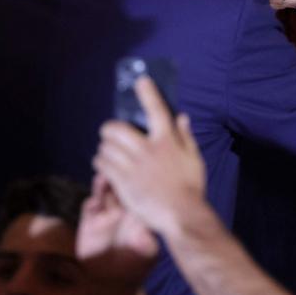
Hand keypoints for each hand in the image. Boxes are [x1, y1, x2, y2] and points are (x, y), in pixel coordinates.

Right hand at [76, 173, 158, 286]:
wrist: (110, 280)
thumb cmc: (133, 266)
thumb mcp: (144, 257)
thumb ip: (145, 246)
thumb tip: (143, 238)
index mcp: (139, 214)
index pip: (140, 192)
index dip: (140, 182)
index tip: (141, 174)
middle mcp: (122, 210)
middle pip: (121, 187)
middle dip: (120, 177)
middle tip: (118, 171)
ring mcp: (105, 215)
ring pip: (104, 193)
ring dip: (103, 185)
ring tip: (102, 179)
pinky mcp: (89, 223)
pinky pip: (89, 208)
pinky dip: (90, 204)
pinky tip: (93, 203)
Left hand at [93, 75, 206, 236]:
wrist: (180, 214)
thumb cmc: (191, 186)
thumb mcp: (195, 158)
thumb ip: (186, 136)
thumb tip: (182, 117)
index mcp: (167, 141)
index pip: (156, 110)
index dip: (147, 93)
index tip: (141, 81)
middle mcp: (148, 150)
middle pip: (117, 128)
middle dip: (110, 128)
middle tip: (112, 133)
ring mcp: (133, 166)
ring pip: (106, 147)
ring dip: (105, 147)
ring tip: (108, 151)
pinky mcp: (122, 182)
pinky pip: (102, 165)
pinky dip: (101, 162)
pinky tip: (105, 165)